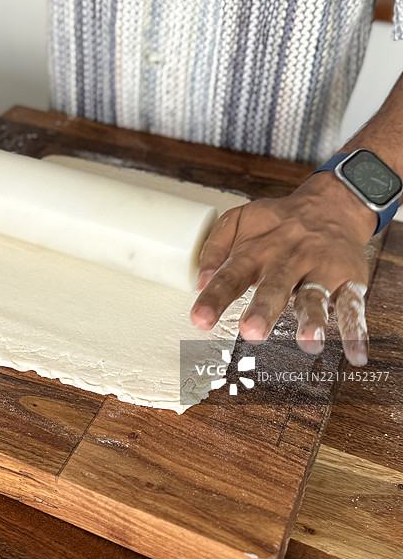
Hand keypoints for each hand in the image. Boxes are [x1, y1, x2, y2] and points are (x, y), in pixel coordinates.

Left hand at [190, 173, 377, 365]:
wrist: (330, 205)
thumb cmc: (278, 223)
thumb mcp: (239, 221)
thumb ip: (215, 248)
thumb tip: (200, 281)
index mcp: (257, 252)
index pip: (231, 276)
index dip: (215, 298)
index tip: (200, 319)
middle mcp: (288, 261)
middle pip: (274, 287)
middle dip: (263, 310)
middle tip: (251, 332)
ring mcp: (320, 271)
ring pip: (315, 296)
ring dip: (313, 319)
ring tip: (309, 340)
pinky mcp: (348, 280)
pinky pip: (353, 306)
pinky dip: (357, 331)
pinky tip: (355, 354)